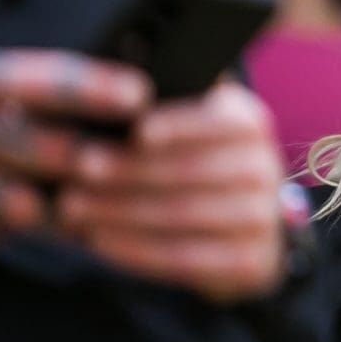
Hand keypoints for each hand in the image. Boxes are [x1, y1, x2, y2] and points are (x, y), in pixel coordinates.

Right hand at [0, 43, 148, 244]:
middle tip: (141, 169)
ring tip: (103, 214)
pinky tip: (40, 231)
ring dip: (69, 210)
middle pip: (55, 148)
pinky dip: (17, 231)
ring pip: (32, 203)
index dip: (102, 88)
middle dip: (103, 163)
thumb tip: (65, 96)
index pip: (48, 79)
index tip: (142, 95)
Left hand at [58, 82, 285, 301]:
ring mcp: (263, 217)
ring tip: (75, 207)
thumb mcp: (191, 122)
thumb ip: (166, 101)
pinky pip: (186, 257)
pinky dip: (137, 249)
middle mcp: (265, 168)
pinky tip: (101, 240)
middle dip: (130, 171)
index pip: (218, 121)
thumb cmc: (193, 161)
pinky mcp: (250, 261)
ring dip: (122, 211)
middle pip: (193, 170)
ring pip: (183, 214)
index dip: (179, 125)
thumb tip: (117, 80)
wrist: (240, 226)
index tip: (136, 131)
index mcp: (250, 124)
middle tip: (79, 170)